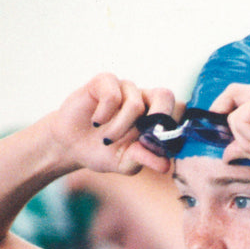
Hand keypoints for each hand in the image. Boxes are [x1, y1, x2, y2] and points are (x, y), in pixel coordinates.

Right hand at [48, 74, 176, 175]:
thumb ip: (145, 160)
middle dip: (160, 117)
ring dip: (120, 128)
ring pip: (135, 104)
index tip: (161, 144)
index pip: (178, 111)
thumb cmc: (103, 152)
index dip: (175, 125)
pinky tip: (95, 123)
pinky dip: (104, 114)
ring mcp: (124, 89)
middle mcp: (143, 100)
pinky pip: (112, 95)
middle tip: (144, 137)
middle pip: (166, 95)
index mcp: (155, 119)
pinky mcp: (104, 82)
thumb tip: (165, 165)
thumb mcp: (126, 163)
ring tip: (106, 140)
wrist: (71, 146)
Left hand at [210, 81, 249, 177]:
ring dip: (244, 138)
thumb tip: (226, 154)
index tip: (220, 134)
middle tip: (219, 134)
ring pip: (233, 114)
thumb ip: (246, 149)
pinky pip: (239, 120)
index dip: (226, 113)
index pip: (241, 99)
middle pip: (232, 93)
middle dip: (219, 112)